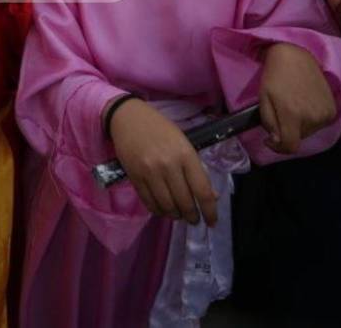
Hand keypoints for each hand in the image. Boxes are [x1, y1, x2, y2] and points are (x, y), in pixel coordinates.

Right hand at [108, 98, 218, 225]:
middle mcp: (168, 165)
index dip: (210, 211)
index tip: (212, 222)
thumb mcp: (184, 143)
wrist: (128, 118)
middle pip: (184, 202)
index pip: (202, 191)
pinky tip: (164, 209)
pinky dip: (159, 211)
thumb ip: (196, 170)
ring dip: (175, 215)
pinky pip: (149, 202)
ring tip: (179, 214)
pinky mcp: (135, 178)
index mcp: (185, 154)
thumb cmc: (160, 129)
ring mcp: (150, 173)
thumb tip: (211, 196)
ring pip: (167, 206)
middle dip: (192, 216)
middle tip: (194, 219)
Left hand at [258, 43, 337, 153]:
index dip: (278, 148)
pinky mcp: (333, 109)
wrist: (296, 55)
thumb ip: (269, 123)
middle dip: (287, 130)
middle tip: (281, 111)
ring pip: (309, 131)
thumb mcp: (263, 98)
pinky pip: (319, 123)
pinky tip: (304, 103)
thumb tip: (277, 141)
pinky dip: (310, 119)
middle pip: (298, 138)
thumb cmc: (275, 75)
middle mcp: (312, 117)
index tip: (270, 139)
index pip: (290, 146)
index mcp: (293, 115)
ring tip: (293, 105)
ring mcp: (326, 113)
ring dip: (299, 125)